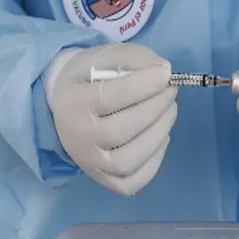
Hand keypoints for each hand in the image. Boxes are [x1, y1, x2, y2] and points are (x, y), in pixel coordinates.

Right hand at [47, 44, 176, 195]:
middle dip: (155, 108)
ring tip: (169, 111)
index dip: (143, 85)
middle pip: (120, 130)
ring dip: (158, 134)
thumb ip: (133, 58)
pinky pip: (132, 182)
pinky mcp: (103, 179)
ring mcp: (89, 163)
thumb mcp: (103, 57)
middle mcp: (76, 138)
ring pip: (127, 161)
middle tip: (170, 91)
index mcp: (72, 103)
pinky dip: (154, 162)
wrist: (67, 105)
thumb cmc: (89, 78)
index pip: (109, 98)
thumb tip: (164, 71)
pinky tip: (160, 138)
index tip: (165, 73)